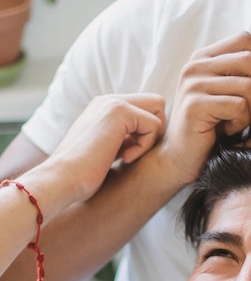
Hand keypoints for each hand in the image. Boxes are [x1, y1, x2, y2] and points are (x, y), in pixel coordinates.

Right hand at [46, 93, 165, 202]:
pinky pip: (154, 125)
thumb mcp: (107, 152)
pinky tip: (125, 159)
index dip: (148, 132)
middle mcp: (108, 100)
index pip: (146, 108)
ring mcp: (112, 102)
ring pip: (159, 111)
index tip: (129, 154)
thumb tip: (146, 140)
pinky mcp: (119, 112)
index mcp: (104, 108)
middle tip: (136, 153)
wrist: (61, 180)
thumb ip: (124, 140)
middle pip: (156, 103)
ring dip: (151, 139)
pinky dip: (145, 146)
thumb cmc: (82, 176)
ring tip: (127, 157)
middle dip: (156, 131)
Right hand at [158, 32, 250, 186]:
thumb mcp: (236, 92)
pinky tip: (228, 130)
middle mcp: (196, 65)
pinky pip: (239, 106)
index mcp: (204, 57)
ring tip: (236, 122)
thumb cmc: (212, 126)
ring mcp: (193, 84)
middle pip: (250, 60)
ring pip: (248, 86)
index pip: (245, 40)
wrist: (181, 158)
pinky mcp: (195, 105)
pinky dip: (241, 123)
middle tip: (249, 110)